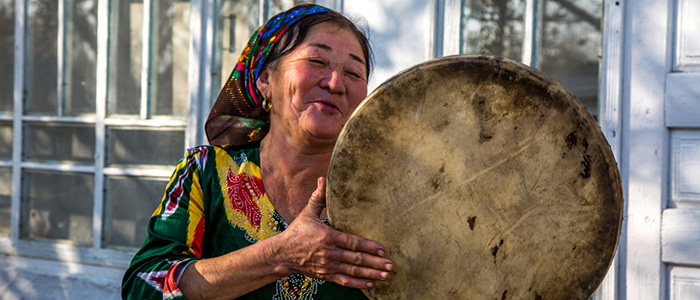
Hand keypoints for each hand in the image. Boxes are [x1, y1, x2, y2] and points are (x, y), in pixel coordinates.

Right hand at [275, 177, 393, 288]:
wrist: (282, 254)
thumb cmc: (296, 232)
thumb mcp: (307, 213)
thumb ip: (318, 197)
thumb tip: (323, 179)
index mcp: (327, 236)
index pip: (352, 242)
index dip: (368, 246)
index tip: (383, 249)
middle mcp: (329, 253)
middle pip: (356, 259)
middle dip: (375, 263)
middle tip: (391, 265)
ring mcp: (327, 266)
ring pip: (352, 271)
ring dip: (370, 274)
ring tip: (386, 275)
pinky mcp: (325, 275)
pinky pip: (344, 281)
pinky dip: (357, 284)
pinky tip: (370, 284)